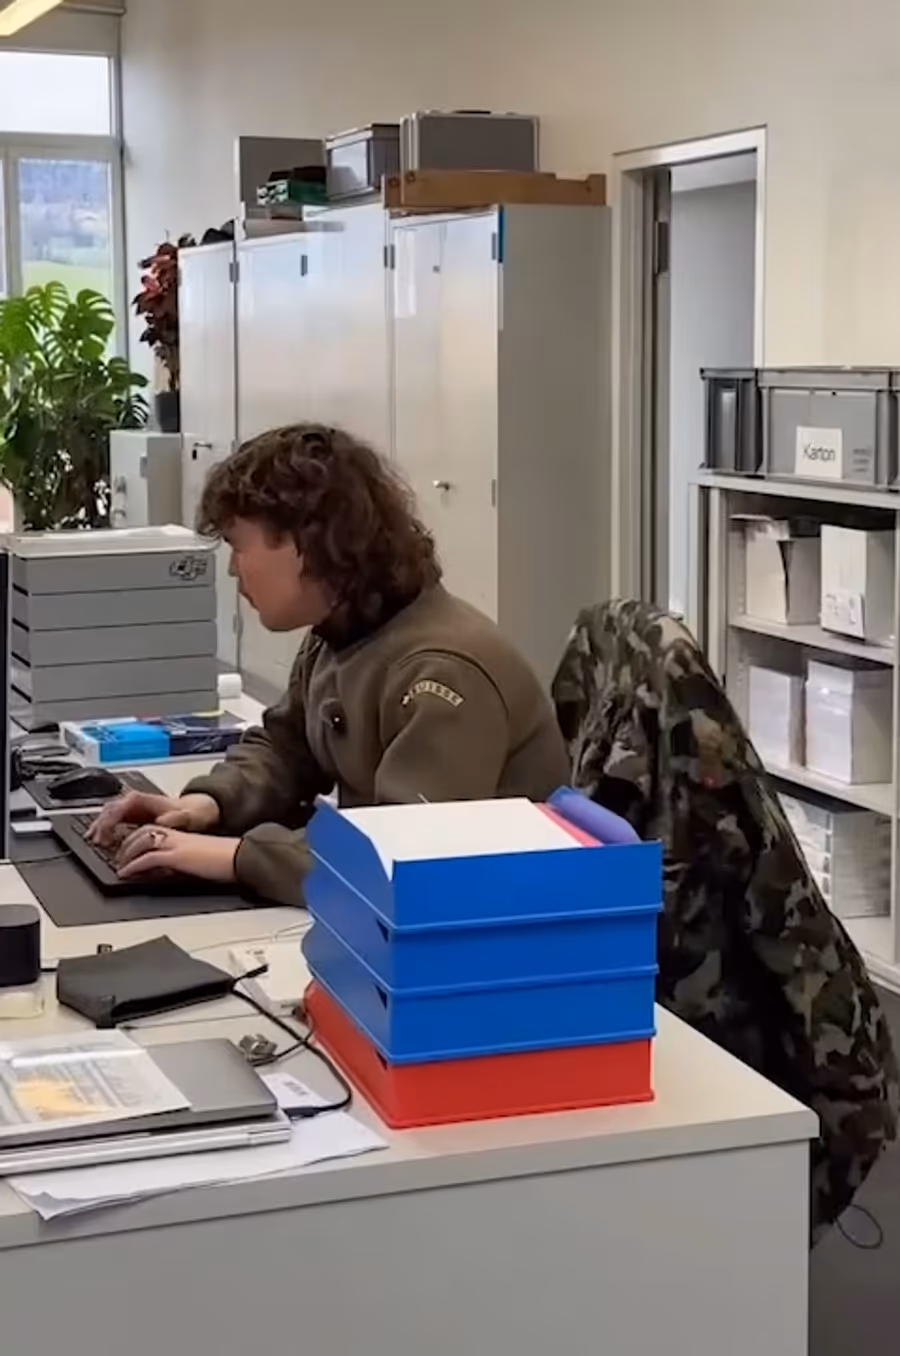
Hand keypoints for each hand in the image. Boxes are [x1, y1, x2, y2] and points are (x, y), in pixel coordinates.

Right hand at [87, 791, 219, 846]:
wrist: (197, 810)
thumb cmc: (190, 812)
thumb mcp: (185, 816)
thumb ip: (173, 818)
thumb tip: (162, 821)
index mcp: (142, 799)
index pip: (117, 809)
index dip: (108, 823)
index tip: (103, 837)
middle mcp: (134, 800)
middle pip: (108, 811)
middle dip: (98, 826)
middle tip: (94, 842)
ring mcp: (132, 807)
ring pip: (108, 815)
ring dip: (98, 828)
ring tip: (92, 841)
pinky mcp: (132, 815)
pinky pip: (113, 820)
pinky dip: (105, 829)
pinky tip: (101, 840)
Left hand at [115, 826, 239, 883]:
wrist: (238, 858)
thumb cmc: (223, 860)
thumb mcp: (195, 859)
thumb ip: (177, 862)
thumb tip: (163, 873)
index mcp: (181, 834)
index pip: (152, 829)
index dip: (136, 838)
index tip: (126, 848)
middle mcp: (176, 835)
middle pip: (143, 832)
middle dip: (126, 843)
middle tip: (116, 857)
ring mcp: (176, 844)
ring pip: (142, 841)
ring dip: (126, 853)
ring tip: (118, 866)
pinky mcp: (177, 855)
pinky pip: (149, 857)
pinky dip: (134, 865)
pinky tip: (126, 873)